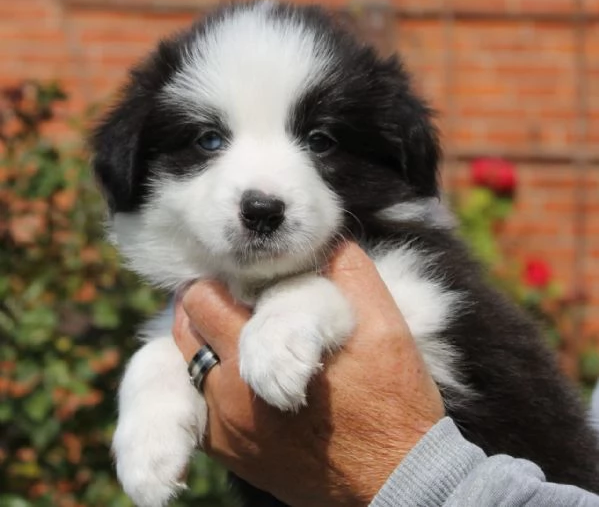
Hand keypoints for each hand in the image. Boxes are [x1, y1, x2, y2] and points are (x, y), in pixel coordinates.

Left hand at [173, 243, 444, 506]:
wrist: (397, 477)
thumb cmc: (392, 396)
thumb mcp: (383, 322)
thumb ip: (348, 271)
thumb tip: (324, 239)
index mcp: (261, 355)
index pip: (202, 299)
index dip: (222, 280)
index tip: (247, 281)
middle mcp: (229, 395)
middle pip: (185, 327)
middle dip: (209, 306)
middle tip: (242, 303)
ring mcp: (226, 431)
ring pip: (186, 363)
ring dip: (207, 343)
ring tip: (244, 336)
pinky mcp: (231, 455)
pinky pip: (196, 405)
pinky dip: (211, 381)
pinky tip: (246, 375)